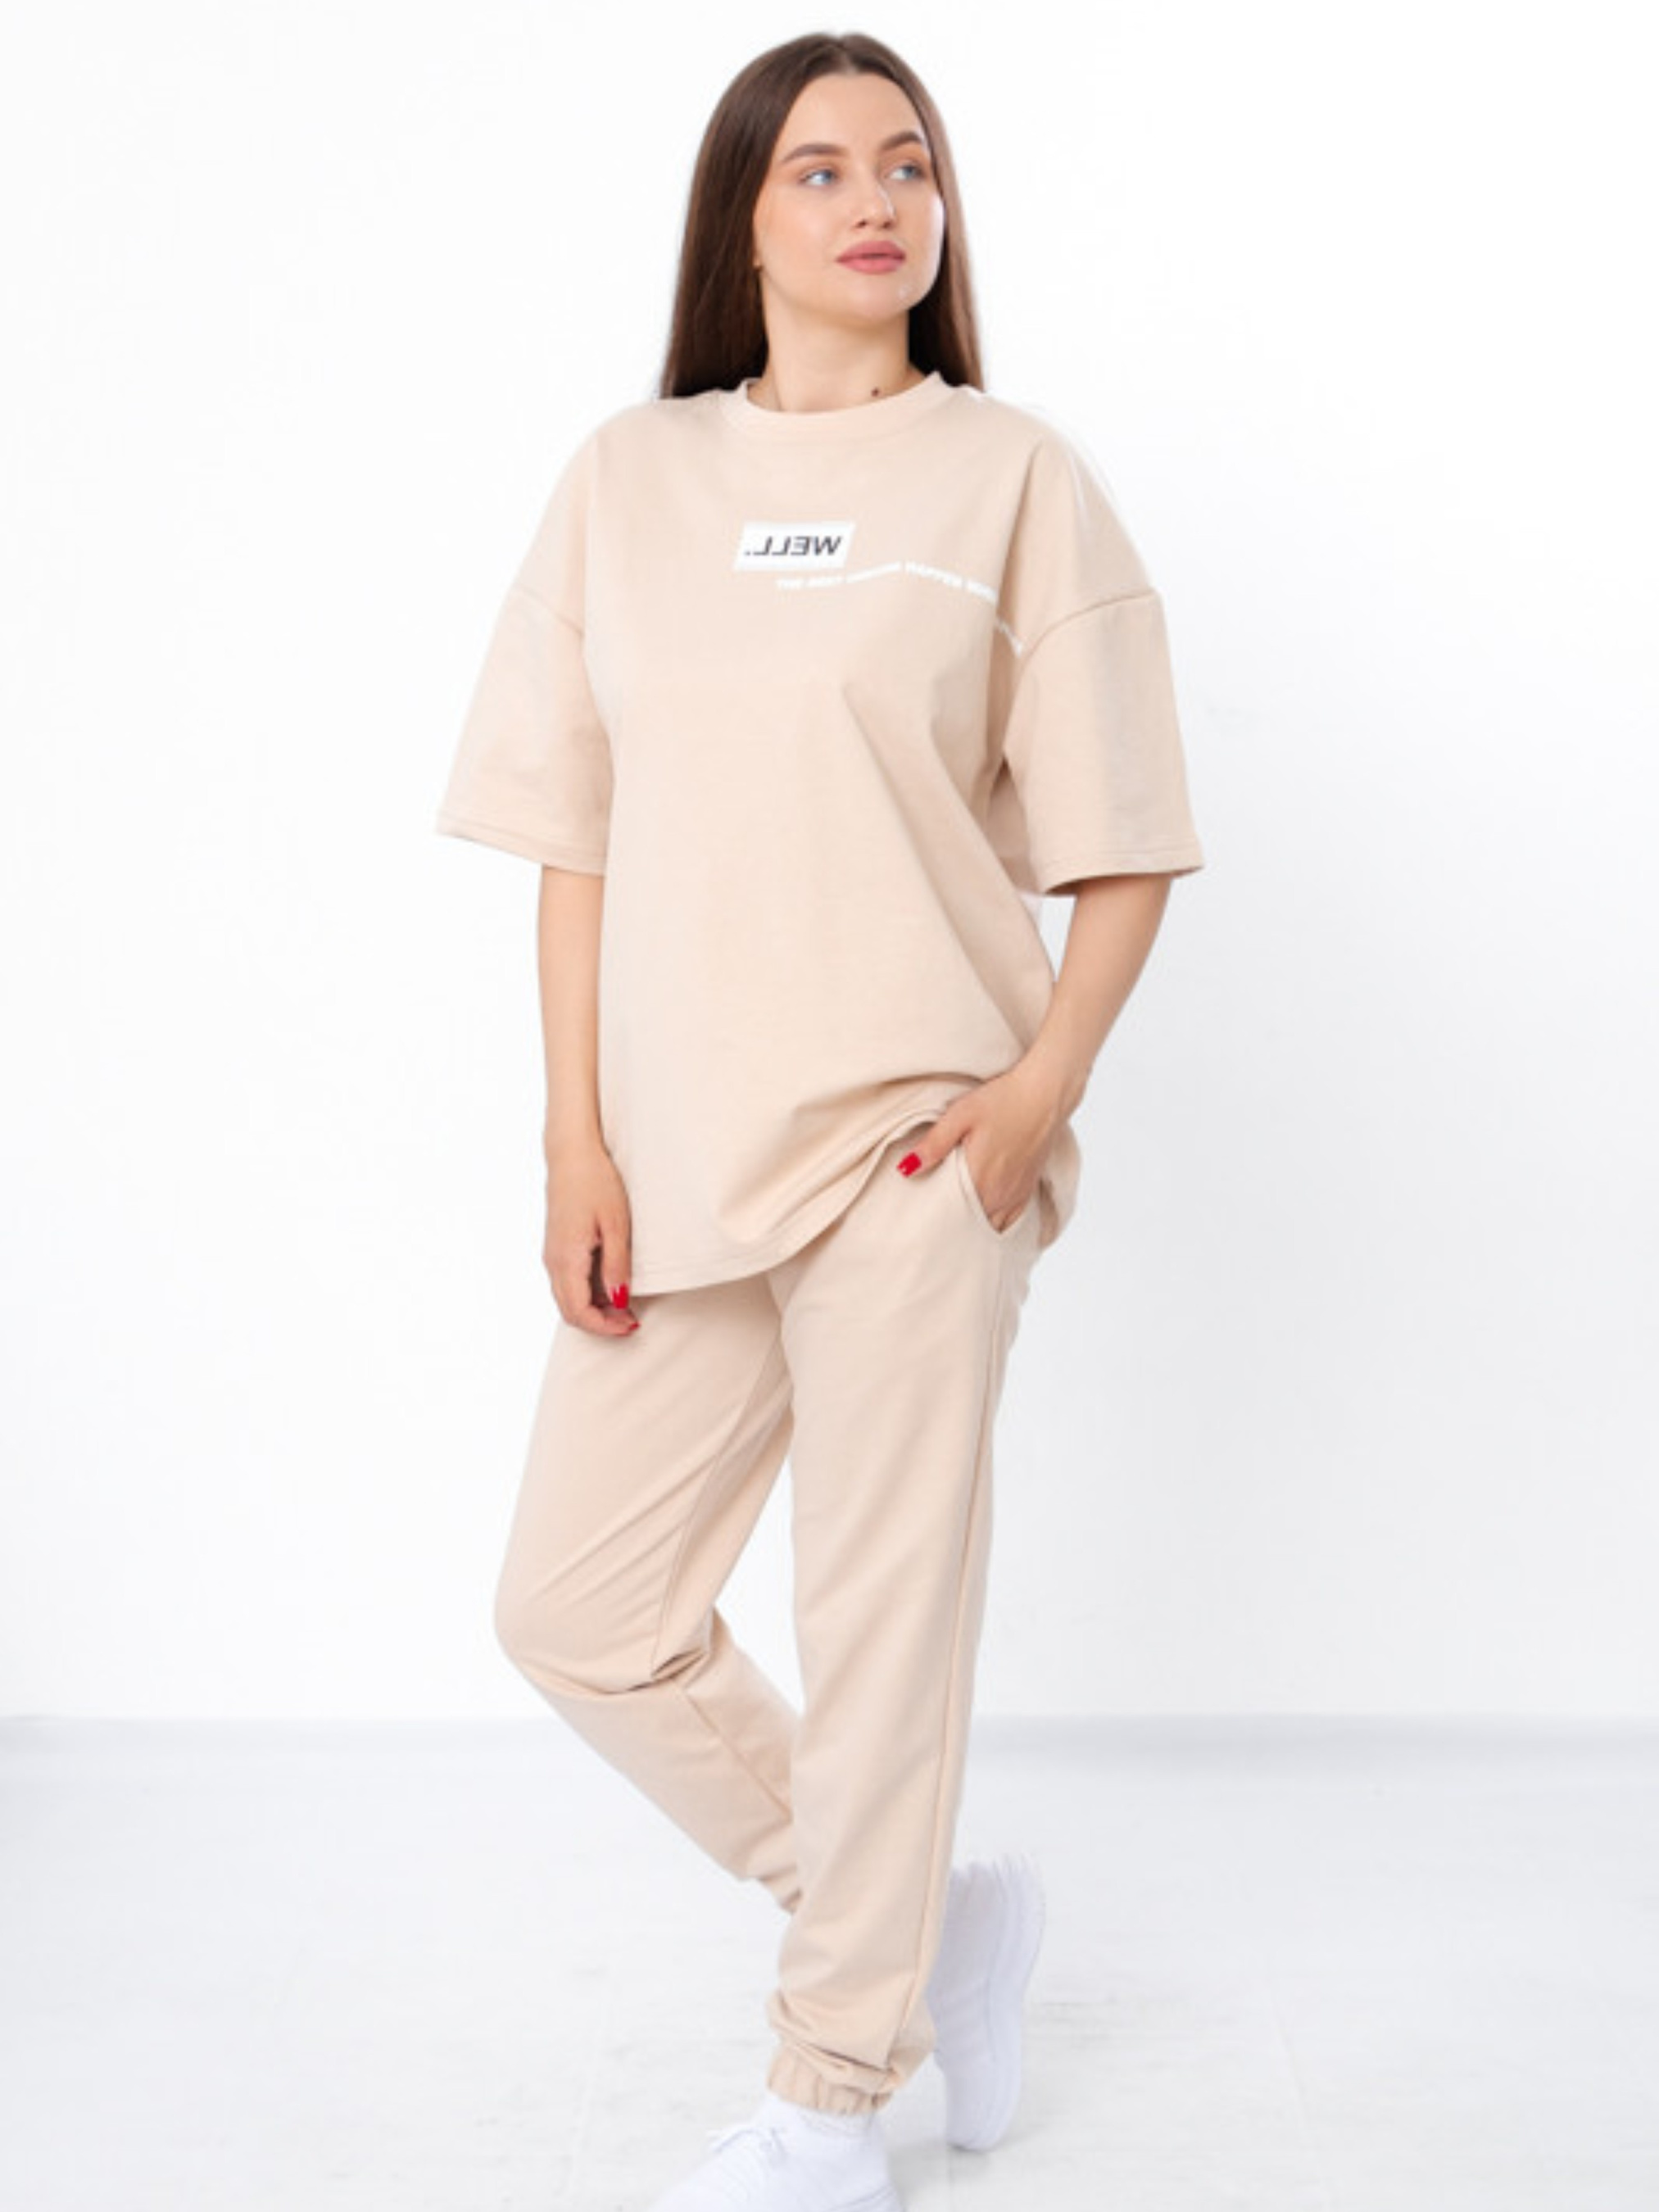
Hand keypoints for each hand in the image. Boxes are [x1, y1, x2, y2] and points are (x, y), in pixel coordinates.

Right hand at [543, 1136, 639, 1334]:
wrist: (571, 1153)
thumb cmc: (596, 1182)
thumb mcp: (616, 1225)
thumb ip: (616, 1265)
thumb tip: (620, 1301)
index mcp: (566, 1259)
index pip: (579, 1312)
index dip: (605, 1327)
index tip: (631, 1325)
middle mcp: (553, 1262)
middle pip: (570, 1311)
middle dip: (600, 1323)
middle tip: (631, 1320)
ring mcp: (552, 1254)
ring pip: (568, 1298)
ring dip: (595, 1309)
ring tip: (627, 1303)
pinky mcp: (556, 1246)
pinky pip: (568, 1282)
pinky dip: (588, 1293)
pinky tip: (612, 1283)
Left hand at [896, 1061, 1062, 1231]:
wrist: (1045, 1094)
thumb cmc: (1003, 1100)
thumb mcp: (960, 1115)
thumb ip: (934, 1144)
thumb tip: (905, 1168)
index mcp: (978, 1178)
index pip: (950, 1215)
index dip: (933, 1219)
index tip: (919, 1219)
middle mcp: (999, 1194)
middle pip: (969, 1225)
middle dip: (951, 1226)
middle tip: (932, 1223)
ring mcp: (1015, 1195)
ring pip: (989, 1227)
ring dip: (973, 1227)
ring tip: (954, 1223)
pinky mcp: (1027, 1190)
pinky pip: (1009, 1222)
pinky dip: (994, 1225)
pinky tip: (983, 1219)